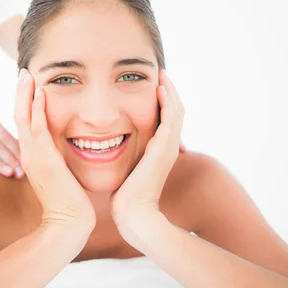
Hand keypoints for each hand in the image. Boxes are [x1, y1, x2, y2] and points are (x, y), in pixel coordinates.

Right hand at [15, 69, 95, 228]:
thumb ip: (60, 162)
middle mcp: (29, 155)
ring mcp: (34, 157)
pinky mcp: (44, 160)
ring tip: (27, 74)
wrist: (69, 224)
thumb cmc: (70, 204)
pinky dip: (38, 109)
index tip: (31, 86)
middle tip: (24, 72)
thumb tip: (68, 152)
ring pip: (24, 118)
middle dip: (21, 93)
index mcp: (33, 158)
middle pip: (20, 116)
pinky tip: (41, 92)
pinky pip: (38, 128)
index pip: (27, 125)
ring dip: (25, 95)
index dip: (27, 104)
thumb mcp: (62, 177)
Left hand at [111, 70, 184, 231]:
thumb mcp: (126, 168)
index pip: (166, 119)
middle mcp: (168, 147)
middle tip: (160, 74)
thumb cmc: (124, 195)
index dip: (162, 101)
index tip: (152, 85)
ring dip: (170, 91)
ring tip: (162, 76)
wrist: (133, 214)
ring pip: (176, 111)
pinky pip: (171, 118)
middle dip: (168, 92)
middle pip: (175, 111)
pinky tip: (160, 88)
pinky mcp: (164, 149)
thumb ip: (125, 156)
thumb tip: (111, 147)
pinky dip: (168, 101)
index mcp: (160, 150)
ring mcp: (169, 148)